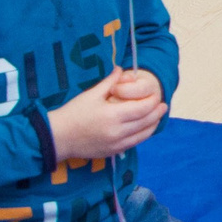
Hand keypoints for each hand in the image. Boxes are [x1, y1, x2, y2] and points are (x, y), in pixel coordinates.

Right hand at [49, 70, 165, 160]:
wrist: (58, 137)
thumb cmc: (73, 113)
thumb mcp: (91, 94)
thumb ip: (110, 82)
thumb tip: (122, 69)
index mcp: (113, 115)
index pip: (142, 108)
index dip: (153, 101)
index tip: (157, 95)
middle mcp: (118, 132)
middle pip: (146, 122)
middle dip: (157, 113)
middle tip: (163, 105)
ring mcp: (117, 144)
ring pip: (143, 135)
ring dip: (153, 124)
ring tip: (158, 116)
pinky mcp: (113, 152)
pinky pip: (135, 143)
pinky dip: (143, 135)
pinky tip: (146, 128)